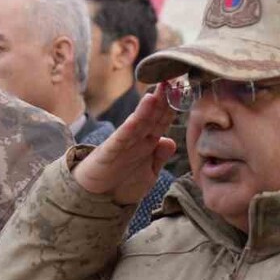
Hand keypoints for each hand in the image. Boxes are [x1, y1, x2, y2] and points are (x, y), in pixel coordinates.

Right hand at [72, 89, 176, 204]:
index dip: (173, 106)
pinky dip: (132, 124)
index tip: (185, 88)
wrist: (95, 200)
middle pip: (153, 116)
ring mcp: (124, 144)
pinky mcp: (110, 151)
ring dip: (150, 106)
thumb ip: (159, 158)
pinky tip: (140, 113)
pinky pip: (123, 136)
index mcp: (147, 143)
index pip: (162, 120)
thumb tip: (170, 140)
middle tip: (175, 78)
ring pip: (140, 122)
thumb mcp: (149, 174)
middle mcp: (137, 140)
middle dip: (164, 98)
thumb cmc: (121, 185)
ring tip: (161, 89)